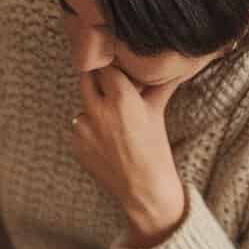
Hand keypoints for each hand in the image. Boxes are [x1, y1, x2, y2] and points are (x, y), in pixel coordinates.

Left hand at [72, 65, 185, 248]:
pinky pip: (79, 128)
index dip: (110, 64)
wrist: (143, 188)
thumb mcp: (156, 110)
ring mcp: (83, 129)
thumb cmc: (154, 147)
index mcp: (121, 97)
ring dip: (93, 107)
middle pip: (86, 78)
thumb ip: (158, 83)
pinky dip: (89, 129)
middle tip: (108, 86)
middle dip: (97, 80)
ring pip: (83, 105)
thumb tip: (173, 60)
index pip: (105, 65)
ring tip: (112, 121)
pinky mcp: (75, 145)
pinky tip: (106, 140)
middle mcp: (98, 111)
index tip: (114, 65)